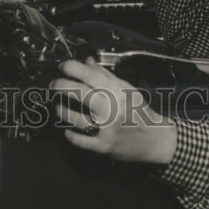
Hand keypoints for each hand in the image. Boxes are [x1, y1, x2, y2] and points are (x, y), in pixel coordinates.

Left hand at [52, 57, 177, 164]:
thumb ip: (105, 76)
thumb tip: (86, 61)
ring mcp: (106, 129)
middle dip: (61, 85)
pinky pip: (80, 140)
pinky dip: (70, 134)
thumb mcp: (126, 89)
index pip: (90, 75)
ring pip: (76, 118)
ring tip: (58, 106)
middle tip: (53, 84)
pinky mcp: (103, 146)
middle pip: (79, 93)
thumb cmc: (139, 111)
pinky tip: (67, 129)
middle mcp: (111, 108)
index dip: (73, 68)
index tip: (63, 66)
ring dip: (62, 111)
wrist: (155, 140)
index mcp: (117, 91)